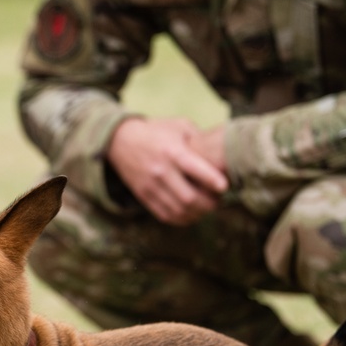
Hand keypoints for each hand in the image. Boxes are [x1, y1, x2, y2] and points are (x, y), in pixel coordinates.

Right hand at [107, 117, 227, 225]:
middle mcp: (161, 171)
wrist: (120, 141)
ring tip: (206, 208)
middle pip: (188, 198)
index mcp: (172, 151)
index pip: (195, 169)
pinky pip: (166, 215)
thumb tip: (220, 153)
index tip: (224, 186)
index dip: (212, 180)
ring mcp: (151, 186)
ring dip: (197, 213)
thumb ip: (200, 138)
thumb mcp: (179, 126)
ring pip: (179, 210)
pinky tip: (191, 213)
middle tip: (217, 200)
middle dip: (209, 203)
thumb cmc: (156, 131)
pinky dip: (182, 219)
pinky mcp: (144, 196)